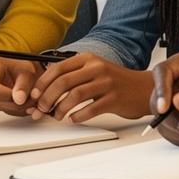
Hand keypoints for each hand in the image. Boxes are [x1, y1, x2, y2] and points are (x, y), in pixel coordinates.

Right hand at [0, 57, 42, 116]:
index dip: (14, 95)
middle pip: (1, 102)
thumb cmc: (14, 64)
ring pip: (7, 109)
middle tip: (37, 94)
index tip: (29, 94)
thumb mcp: (22, 69)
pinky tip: (29, 99)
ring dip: (24, 105)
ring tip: (34, 94)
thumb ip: (22, 84)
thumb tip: (19, 100)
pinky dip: (22, 108)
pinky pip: (10, 112)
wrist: (10, 67)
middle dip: (22, 101)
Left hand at [29, 53, 154, 122]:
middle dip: (48, 98)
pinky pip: (90, 109)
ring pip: (74, 96)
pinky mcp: (114, 99)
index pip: (57, 68)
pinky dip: (78, 116)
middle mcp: (96, 68)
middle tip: (42, 109)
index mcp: (88, 59)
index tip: (34, 95)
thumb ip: (74, 75)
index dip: (42, 83)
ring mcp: (106, 83)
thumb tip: (47, 88)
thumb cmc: (115, 81)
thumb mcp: (94, 69)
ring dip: (60, 109)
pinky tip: (73, 119)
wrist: (144, 88)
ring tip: (57, 116)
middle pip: (63, 82)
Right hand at [151, 52, 178, 146]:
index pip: (163, 72)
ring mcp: (170, 102)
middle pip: (157, 98)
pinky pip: (168, 130)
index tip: (164, 107)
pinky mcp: (171, 119)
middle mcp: (172, 83)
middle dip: (171, 117)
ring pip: (161, 117)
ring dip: (178, 128)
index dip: (161, 89)